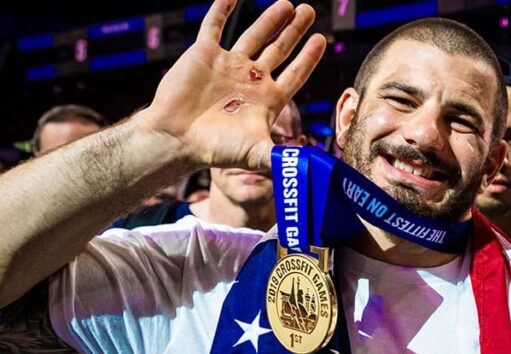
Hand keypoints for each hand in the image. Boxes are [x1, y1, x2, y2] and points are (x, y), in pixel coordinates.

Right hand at [138, 0, 325, 170]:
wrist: (176, 138)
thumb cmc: (216, 149)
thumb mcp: (256, 153)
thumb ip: (284, 156)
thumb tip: (311, 167)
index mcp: (267, 99)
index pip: (295, 74)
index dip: (309, 57)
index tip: (322, 39)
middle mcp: (251, 79)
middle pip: (279, 49)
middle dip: (294, 31)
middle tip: (309, 11)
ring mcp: (228, 65)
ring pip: (254, 35)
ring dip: (270, 19)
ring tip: (288, 4)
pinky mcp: (204, 54)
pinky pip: (214, 26)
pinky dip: (222, 10)